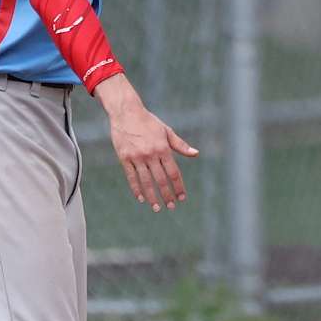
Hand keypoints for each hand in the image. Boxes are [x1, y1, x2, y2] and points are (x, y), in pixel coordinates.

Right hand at [105, 94, 197, 210]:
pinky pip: (131, 177)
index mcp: (163, 148)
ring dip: (152, 196)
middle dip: (167, 195)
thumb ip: (180, 145)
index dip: (178, 187)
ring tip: (156, 208)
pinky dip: (136, 189)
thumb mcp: (167, 131)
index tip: (182, 198)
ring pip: (146, 181)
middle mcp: (151, 154)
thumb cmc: (149, 122)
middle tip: (171, 207)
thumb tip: (196, 153)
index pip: (173, 172)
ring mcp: (136, 157)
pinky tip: (141, 199)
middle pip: (161, 180)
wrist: (126, 112)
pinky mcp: (124, 158)